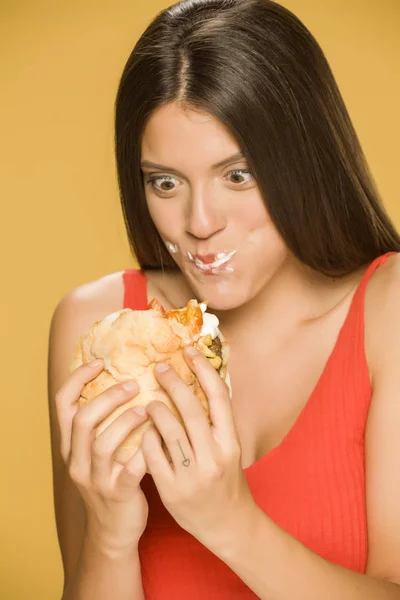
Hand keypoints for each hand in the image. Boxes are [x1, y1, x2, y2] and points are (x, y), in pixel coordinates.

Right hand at [55, 360, 148, 551]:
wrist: (114, 530)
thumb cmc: (111, 479)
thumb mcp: (97, 452)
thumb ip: (104, 422)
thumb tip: (126, 379)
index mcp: (71, 445)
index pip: (63, 404)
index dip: (78, 378)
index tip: (100, 362)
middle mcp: (77, 460)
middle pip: (83, 420)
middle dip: (108, 397)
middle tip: (133, 384)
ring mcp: (96, 479)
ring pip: (103, 444)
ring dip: (125, 422)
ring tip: (146, 409)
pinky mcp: (118, 493)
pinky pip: (130, 469)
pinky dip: (145, 450)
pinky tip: (158, 436)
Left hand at [141, 346, 256, 555]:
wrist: (228, 525)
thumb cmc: (226, 480)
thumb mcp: (229, 448)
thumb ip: (216, 421)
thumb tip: (200, 380)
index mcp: (231, 442)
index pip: (219, 397)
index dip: (204, 369)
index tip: (189, 350)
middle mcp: (214, 456)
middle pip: (191, 409)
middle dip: (173, 383)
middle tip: (159, 367)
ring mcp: (192, 474)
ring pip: (169, 430)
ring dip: (156, 409)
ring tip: (150, 400)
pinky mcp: (171, 490)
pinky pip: (152, 455)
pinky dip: (146, 437)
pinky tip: (144, 430)